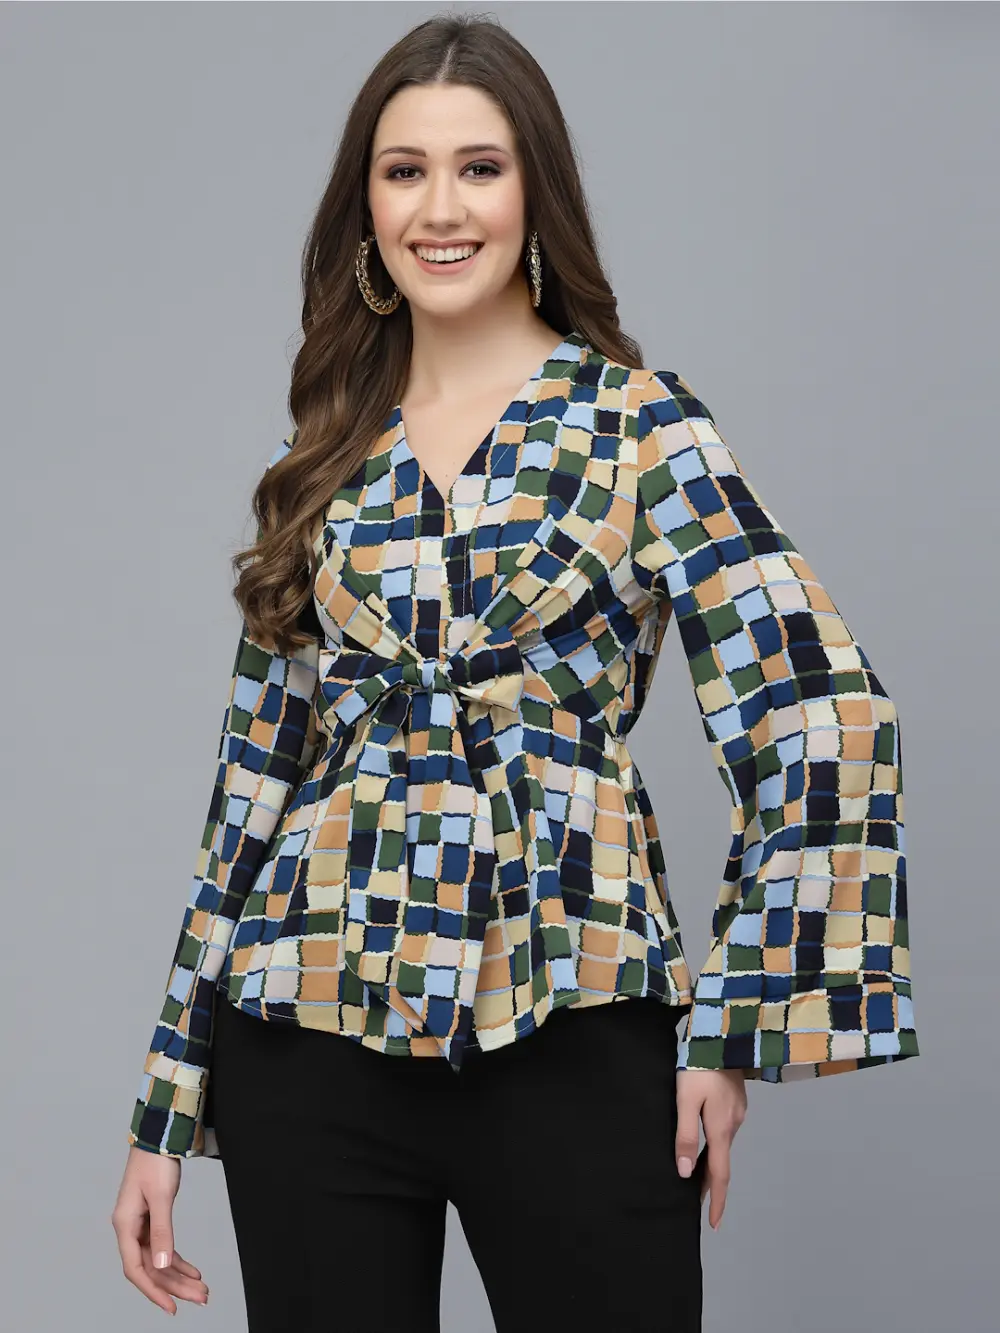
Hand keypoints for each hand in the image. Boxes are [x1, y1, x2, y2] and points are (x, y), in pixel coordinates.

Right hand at [111, 1145, 209, 1313]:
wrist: (158, 1135)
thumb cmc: (155, 1161)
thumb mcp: (161, 1197)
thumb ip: (161, 1232)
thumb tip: (160, 1265)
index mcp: (125, 1225)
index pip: (136, 1269)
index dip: (153, 1290)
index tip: (172, 1307)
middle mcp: (129, 1228)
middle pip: (150, 1267)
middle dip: (174, 1285)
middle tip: (201, 1298)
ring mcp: (140, 1224)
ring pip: (158, 1259)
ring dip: (179, 1275)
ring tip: (201, 1289)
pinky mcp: (151, 1218)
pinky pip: (162, 1246)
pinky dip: (177, 1259)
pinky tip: (192, 1270)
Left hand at [675, 1068, 747, 1230]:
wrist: (721, 1032)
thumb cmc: (698, 1065)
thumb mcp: (685, 1100)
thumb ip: (685, 1136)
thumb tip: (685, 1172)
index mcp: (721, 1129)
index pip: (719, 1175)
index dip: (715, 1200)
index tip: (712, 1224)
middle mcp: (733, 1123)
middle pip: (721, 1160)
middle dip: (709, 1181)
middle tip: (694, 1200)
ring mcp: (737, 1110)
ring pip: (722, 1142)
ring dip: (711, 1159)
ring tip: (694, 1170)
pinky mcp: (735, 1098)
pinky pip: (724, 1127)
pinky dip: (714, 1140)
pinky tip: (704, 1135)